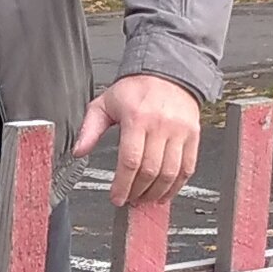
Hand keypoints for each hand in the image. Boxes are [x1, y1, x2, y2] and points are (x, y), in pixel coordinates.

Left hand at [75, 74, 203, 208]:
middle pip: (150, 170)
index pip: (130, 160)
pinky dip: (177, 185)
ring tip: (145, 198)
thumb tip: (79, 151)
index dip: (123, 185)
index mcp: (137, 118)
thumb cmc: (136, 88)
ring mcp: (179, 131)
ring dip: (157, 192)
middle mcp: (160, 125)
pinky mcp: (193, 135)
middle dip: (138, 191)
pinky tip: (166, 192)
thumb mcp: (105, 103)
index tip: (116, 197)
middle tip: (129, 199)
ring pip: (170, 172)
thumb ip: (90, 128)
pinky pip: (188, 167)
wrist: (168, 72)